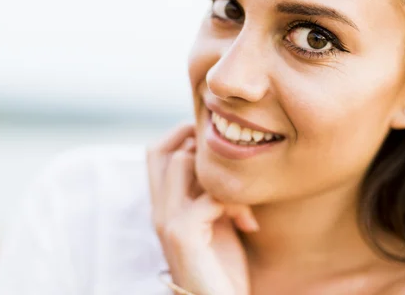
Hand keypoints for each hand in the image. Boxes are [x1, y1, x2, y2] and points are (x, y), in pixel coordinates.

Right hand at [147, 123, 258, 294]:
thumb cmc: (222, 268)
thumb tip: (224, 162)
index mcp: (163, 206)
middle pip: (159, 149)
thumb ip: (211, 193)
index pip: (156, 151)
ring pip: (182, 161)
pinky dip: (236, 204)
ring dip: (219, 174)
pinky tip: (248, 226)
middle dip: (196, 142)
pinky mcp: (182, 234)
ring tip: (241, 204)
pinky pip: (210, 195)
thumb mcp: (216, 221)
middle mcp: (158, 210)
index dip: (182, 135)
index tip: (217, 150)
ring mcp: (166, 221)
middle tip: (229, 163)